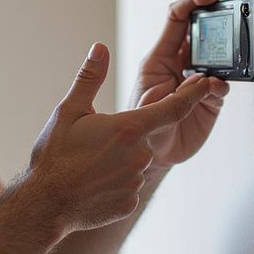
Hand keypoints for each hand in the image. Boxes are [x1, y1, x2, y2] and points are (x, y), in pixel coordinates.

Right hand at [28, 43, 212, 231]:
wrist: (45, 205)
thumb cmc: (55, 156)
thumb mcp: (68, 111)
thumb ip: (90, 78)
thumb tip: (100, 48)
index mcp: (129, 128)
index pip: (173, 107)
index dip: (194, 94)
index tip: (208, 84)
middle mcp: (140, 155)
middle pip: (144, 137)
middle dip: (125, 137)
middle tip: (93, 145)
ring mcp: (137, 181)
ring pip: (135, 163)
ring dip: (118, 160)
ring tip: (88, 166)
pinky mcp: (130, 202)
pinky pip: (128, 186)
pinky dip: (114, 182)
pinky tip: (92, 183)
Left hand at [129, 0, 229, 169]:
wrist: (151, 155)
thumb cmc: (139, 126)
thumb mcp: (148, 104)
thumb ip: (177, 92)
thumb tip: (205, 81)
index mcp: (160, 57)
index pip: (178, 19)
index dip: (194, 1)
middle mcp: (180, 65)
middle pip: (202, 33)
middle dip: (215, 25)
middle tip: (226, 26)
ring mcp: (197, 81)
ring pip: (217, 57)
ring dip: (221, 59)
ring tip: (213, 73)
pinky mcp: (210, 99)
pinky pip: (223, 85)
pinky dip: (222, 86)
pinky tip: (213, 93)